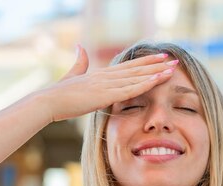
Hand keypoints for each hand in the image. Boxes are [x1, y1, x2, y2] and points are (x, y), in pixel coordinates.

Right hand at [40, 45, 177, 121]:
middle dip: (156, 64)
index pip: (128, 66)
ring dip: (157, 73)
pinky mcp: (106, 95)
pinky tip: (159, 79)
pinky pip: (132, 89)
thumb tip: (80, 46)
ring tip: (173, 68)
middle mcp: (107, 76)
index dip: (145, 61)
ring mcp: (107, 85)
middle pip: (137, 69)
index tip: (159, 57)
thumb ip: (79, 62)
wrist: (49, 101)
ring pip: (138, 77)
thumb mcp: (72, 75)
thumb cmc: (58, 94)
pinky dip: (147, 84)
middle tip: (173, 60)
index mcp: (101, 74)